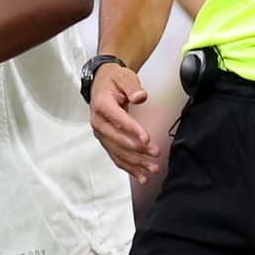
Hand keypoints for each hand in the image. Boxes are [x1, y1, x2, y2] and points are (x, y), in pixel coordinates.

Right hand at [89, 62, 159, 181]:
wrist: (102, 83)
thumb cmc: (113, 80)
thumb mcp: (124, 77)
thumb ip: (133, 87)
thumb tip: (140, 96)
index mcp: (102, 105)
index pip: (117, 119)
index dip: (132, 130)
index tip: (146, 138)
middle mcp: (98, 122)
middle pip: (118, 140)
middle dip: (137, 149)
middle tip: (155, 153)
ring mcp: (101, 134)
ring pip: (118, 152)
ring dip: (136, 163)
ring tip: (152, 168)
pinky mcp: (106, 141)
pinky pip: (117, 157)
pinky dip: (129, 168)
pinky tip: (142, 177)